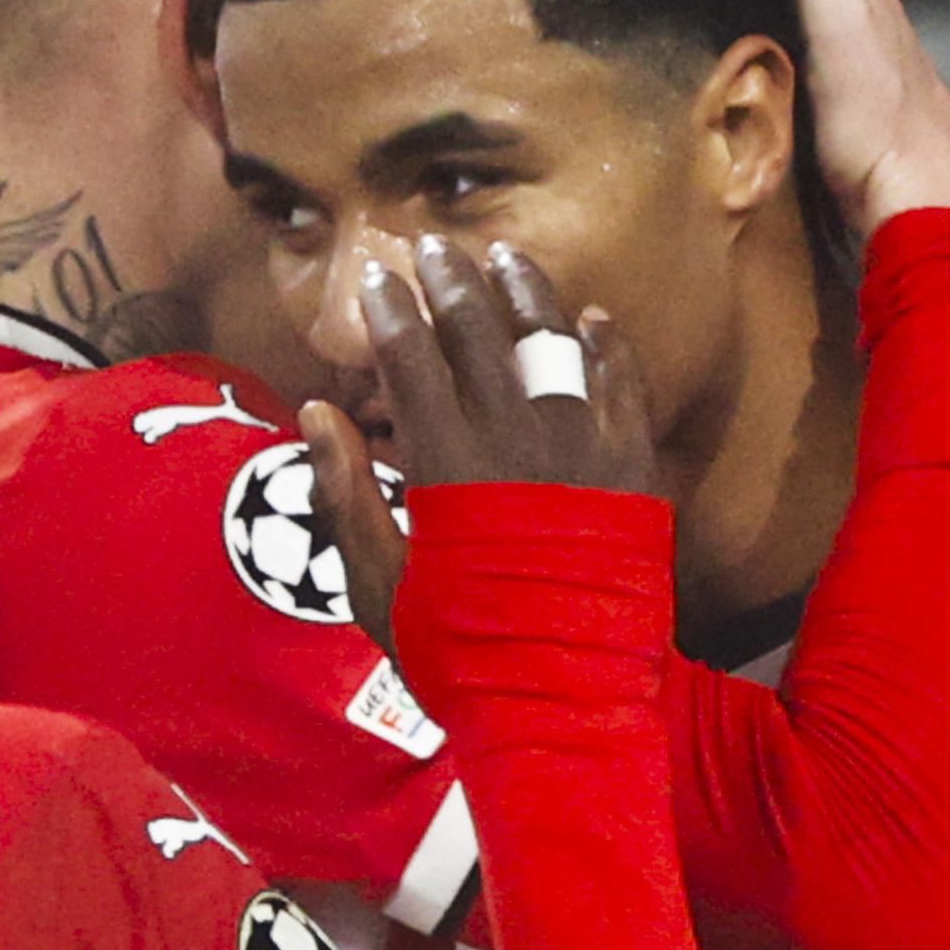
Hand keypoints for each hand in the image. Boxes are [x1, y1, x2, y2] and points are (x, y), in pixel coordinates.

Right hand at [295, 234, 650, 640]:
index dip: (389, 312)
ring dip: (526, 292)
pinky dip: (606, 345)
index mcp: (447, 464)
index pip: (411, 359)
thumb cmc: (455, 653)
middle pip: (480, 332)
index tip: (375, 278)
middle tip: (432, 248)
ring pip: (553, 340)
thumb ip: (348, 491)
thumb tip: (317, 410)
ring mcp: (581, 447)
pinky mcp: (632, 470)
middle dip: (450, 282)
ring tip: (506, 257)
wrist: (563, 701)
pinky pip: (623, 385)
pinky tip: (592, 318)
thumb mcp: (376, 585)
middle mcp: (515, 438)